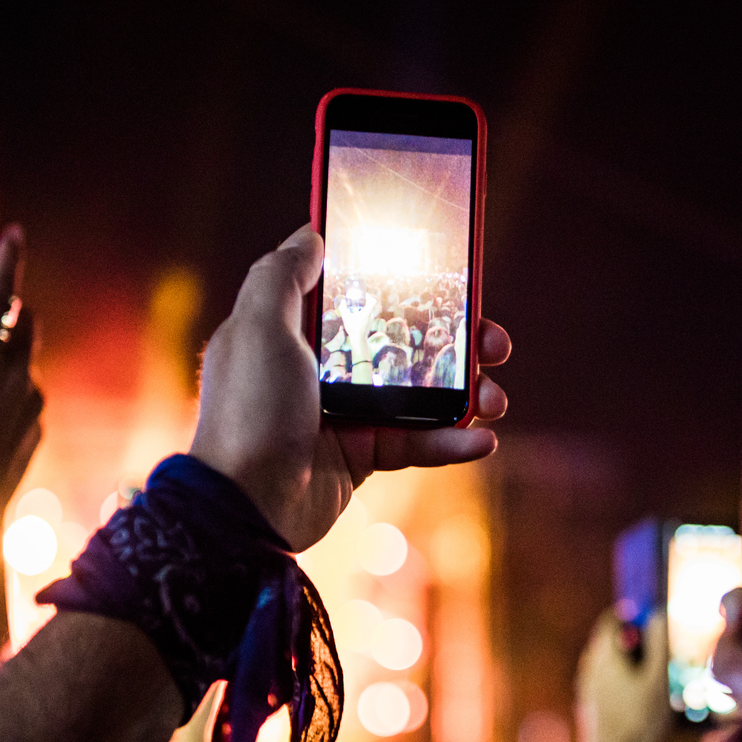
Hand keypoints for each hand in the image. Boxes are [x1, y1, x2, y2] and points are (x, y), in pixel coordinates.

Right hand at [0, 224, 43, 541]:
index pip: (2, 297)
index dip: (9, 261)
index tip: (15, 233)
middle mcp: (16, 375)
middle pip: (24, 321)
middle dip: (11, 305)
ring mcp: (33, 401)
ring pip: (27, 357)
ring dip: (7, 348)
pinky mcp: (38, 425)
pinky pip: (27, 392)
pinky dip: (9, 386)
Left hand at [190, 227, 509, 550]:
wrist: (247, 506)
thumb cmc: (248, 411)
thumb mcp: (257, 328)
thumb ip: (281, 276)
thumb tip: (311, 235)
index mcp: (294, 328)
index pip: (354, 289)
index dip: (399, 276)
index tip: (442, 268)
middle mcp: (321, 365)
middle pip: (401, 337)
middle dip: (453, 336)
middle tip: (490, 337)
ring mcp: (344, 411)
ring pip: (420, 390)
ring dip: (466, 391)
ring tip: (495, 396)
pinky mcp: (361, 454)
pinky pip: (417, 441)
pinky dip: (452, 441)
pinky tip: (483, 439)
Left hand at [575, 608, 668, 741]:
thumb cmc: (640, 725)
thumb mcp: (658, 681)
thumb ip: (659, 644)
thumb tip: (658, 613)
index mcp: (603, 656)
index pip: (613, 618)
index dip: (636, 617)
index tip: (657, 627)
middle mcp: (590, 669)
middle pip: (614, 641)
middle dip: (638, 644)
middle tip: (663, 659)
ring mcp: (589, 690)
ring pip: (613, 665)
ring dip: (635, 666)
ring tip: (658, 686)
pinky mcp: (592, 709)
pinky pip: (611, 685)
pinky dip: (628, 686)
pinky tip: (646, 707)